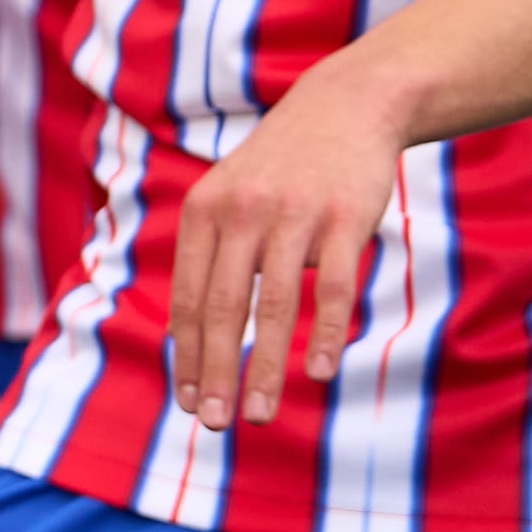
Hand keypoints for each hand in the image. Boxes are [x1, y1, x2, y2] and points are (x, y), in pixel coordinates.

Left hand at [164, 59, 413, 427]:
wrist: (345, 107)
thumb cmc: (281, 168)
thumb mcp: (228, 197)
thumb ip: (211, 256)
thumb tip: (193, 335)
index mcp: (203, 212)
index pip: (186, 298)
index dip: (185, 355)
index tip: (186, 403)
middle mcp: (240, 213)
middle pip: (220, 309)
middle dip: (215, 373)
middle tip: (213, 424)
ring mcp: (292, 215)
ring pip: (272, 306)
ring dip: (265, 369)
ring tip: (260, 416)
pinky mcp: (346, 219)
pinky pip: (332, 288)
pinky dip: (324, 334)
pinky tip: (317, 373)